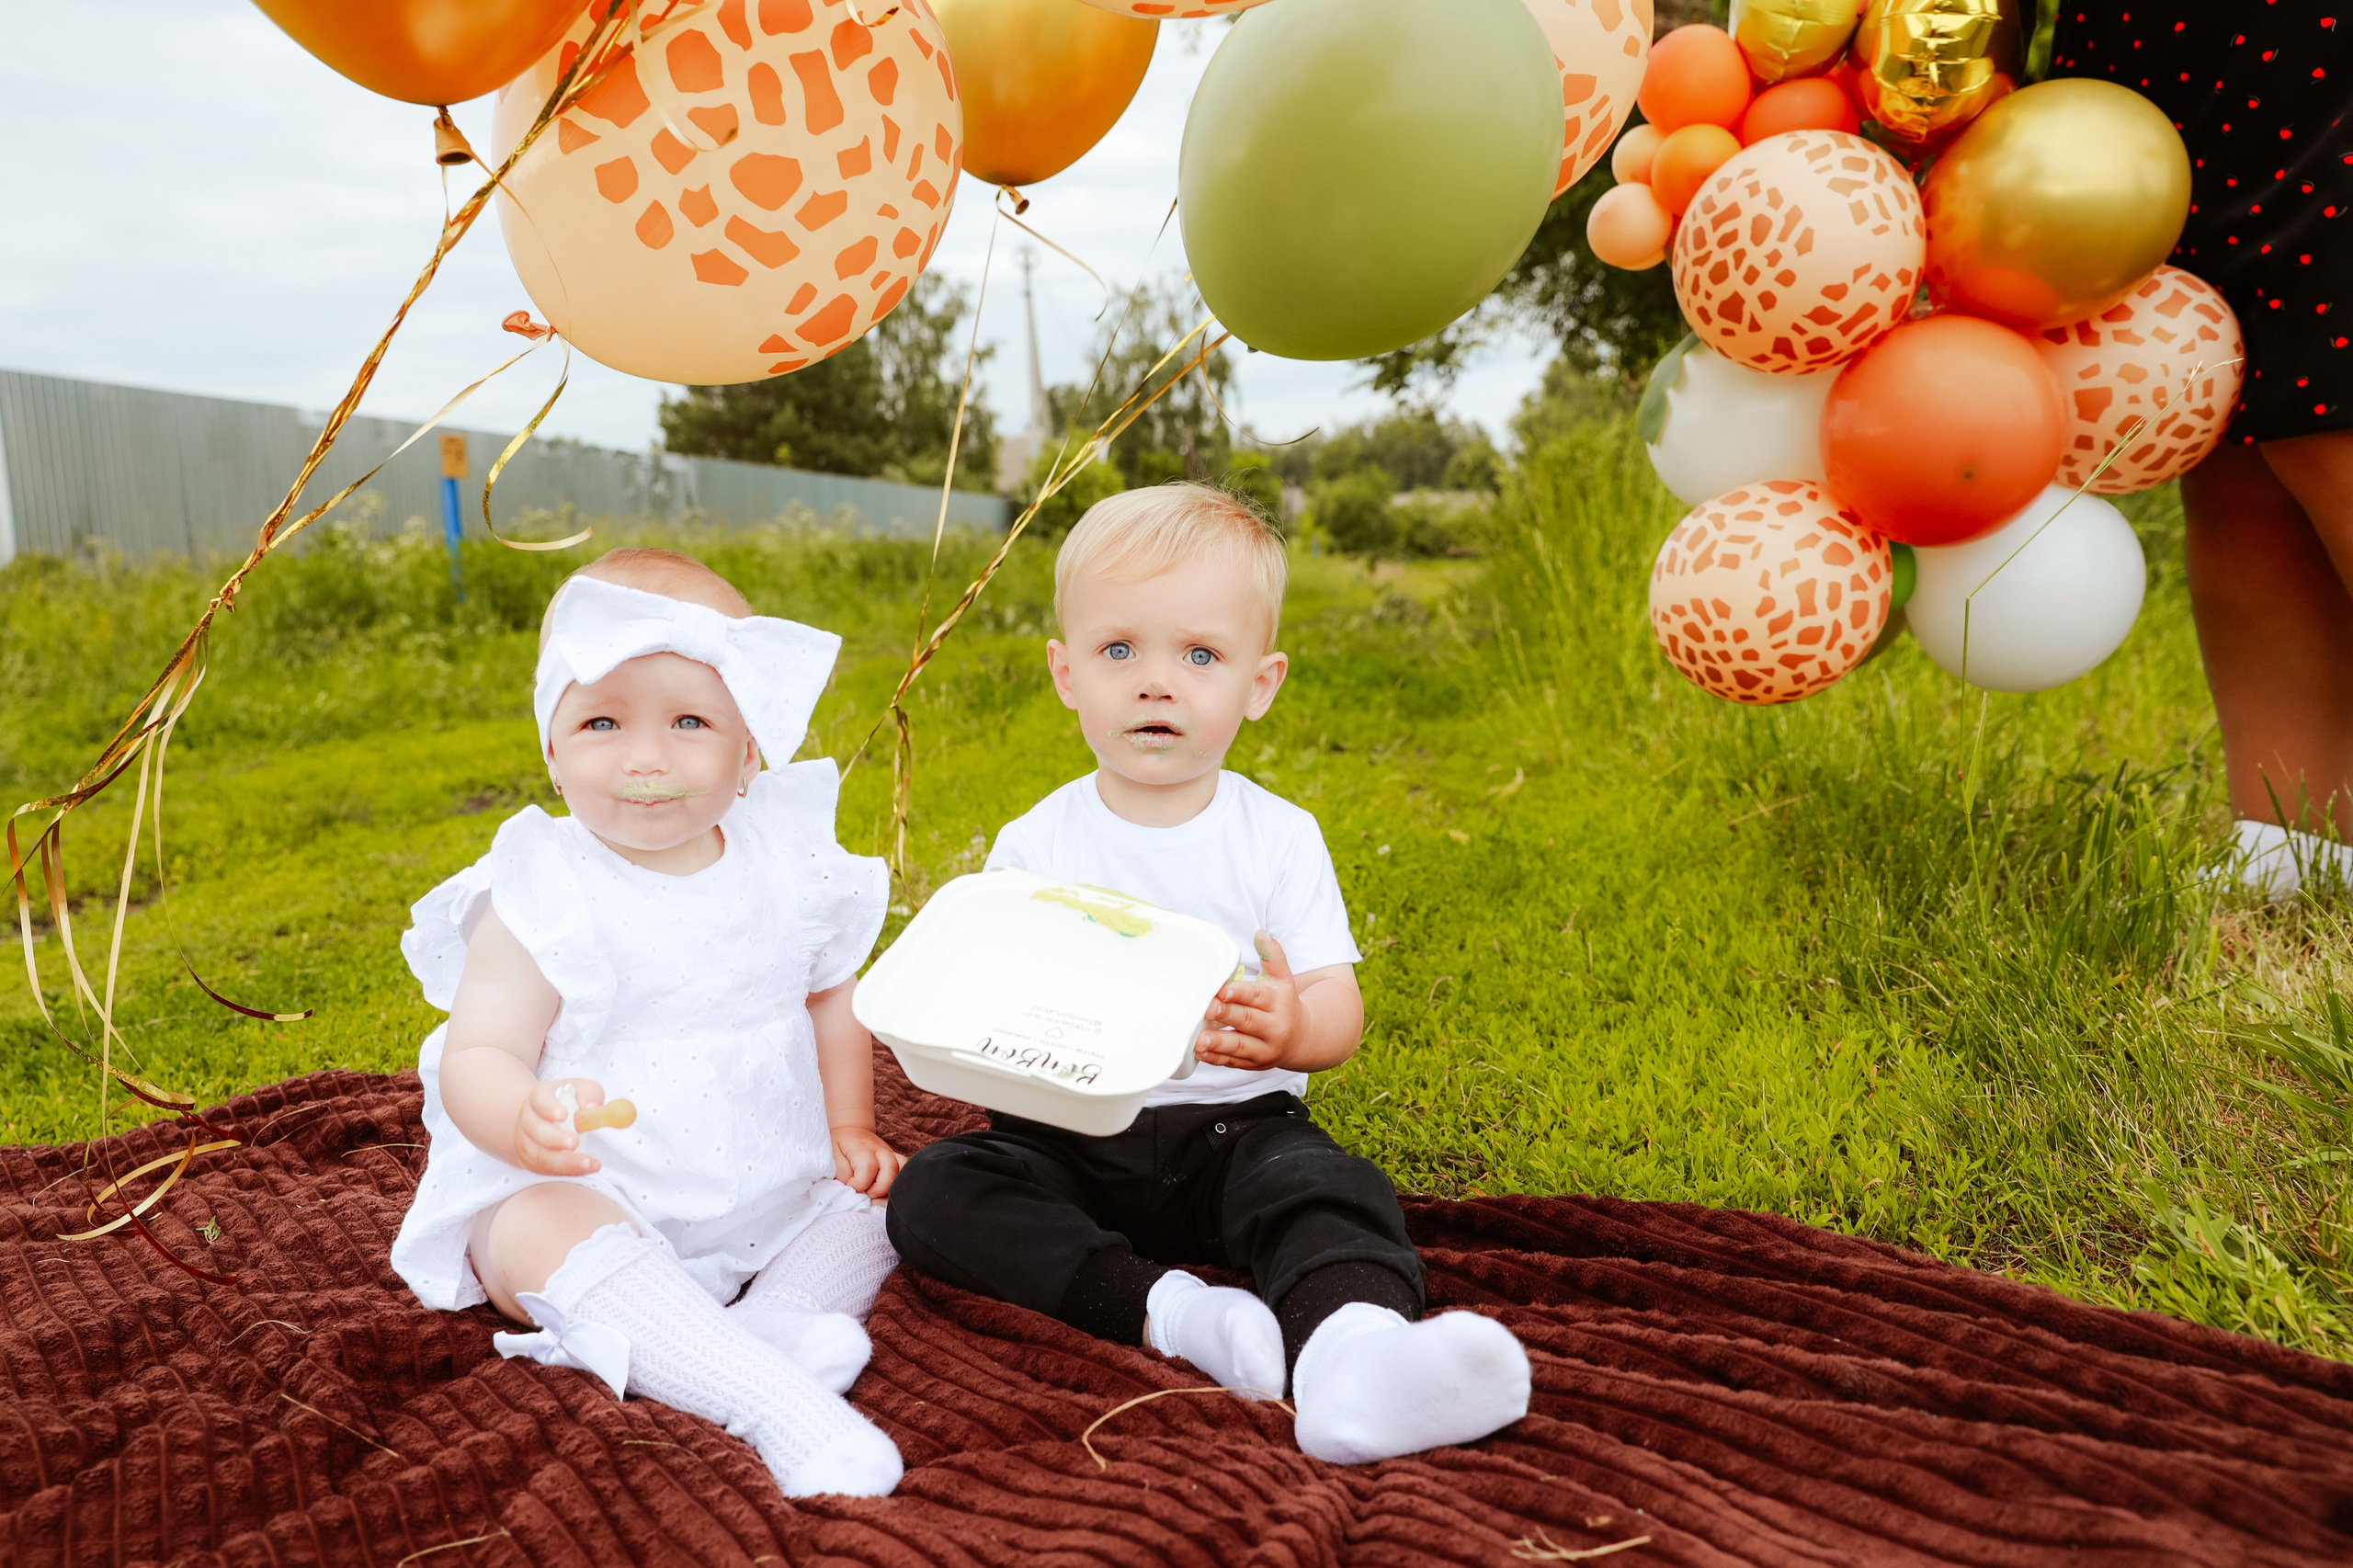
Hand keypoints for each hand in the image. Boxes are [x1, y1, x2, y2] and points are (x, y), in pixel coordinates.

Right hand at [512, 1077, 605, 1176]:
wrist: (547, 1119)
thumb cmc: (569, 1101)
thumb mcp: (582, 1090)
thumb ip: (589, 1095)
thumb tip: (592, 1107)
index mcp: (539, 1098)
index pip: (539, 1100)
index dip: (550, 1108)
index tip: (564, 1115)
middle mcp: (529, 1119)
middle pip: (535, 1130)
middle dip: (555, 1138)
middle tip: (574, 1142)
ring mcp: (527, 1142)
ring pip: (539, 1154)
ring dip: (563, 1161)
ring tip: (587, 1162)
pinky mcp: (532, 1161)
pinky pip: (546, 1169)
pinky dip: (567, 1171)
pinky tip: (586, 1168)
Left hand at [832, 1124, 903, 1197]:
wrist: (851, 1130)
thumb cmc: (839, 1145)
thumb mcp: (831, 1157)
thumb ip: (842, 1173)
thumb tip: (854, 1187)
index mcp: (862, 1148)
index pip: (868, 1167)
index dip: (859, 1184)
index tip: (851, 1185)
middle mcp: (880, 1149)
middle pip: (891, 1168)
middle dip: (880, 1187)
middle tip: (867, 1192)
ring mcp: (890, 1153)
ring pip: (902, 1168)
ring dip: (891, 1185)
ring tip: (877, 1190)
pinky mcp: (894, 1159)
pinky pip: (904, 1169)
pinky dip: (898, 1181)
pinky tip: (886, 1187)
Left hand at [1196, 932, 1303, 1070]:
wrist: (1303, 1038)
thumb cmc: (1284, 1003)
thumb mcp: (1283, 979)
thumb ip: (1272, 957)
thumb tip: (1261, 934)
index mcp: (1278, 1002)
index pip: (1258, 996)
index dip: (1240, 993)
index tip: (1223, 990)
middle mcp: (1273, 1027)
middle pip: (1248, 1020)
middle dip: (1226, 1015)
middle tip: (1206, 1010)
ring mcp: (1264, 1048)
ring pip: (1240, 1046)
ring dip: (1219, 1044)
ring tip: (1199, 1041)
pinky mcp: (1254, 1064)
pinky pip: (1234, 1063)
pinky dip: (1217, 1059)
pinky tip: (1200, 1053)